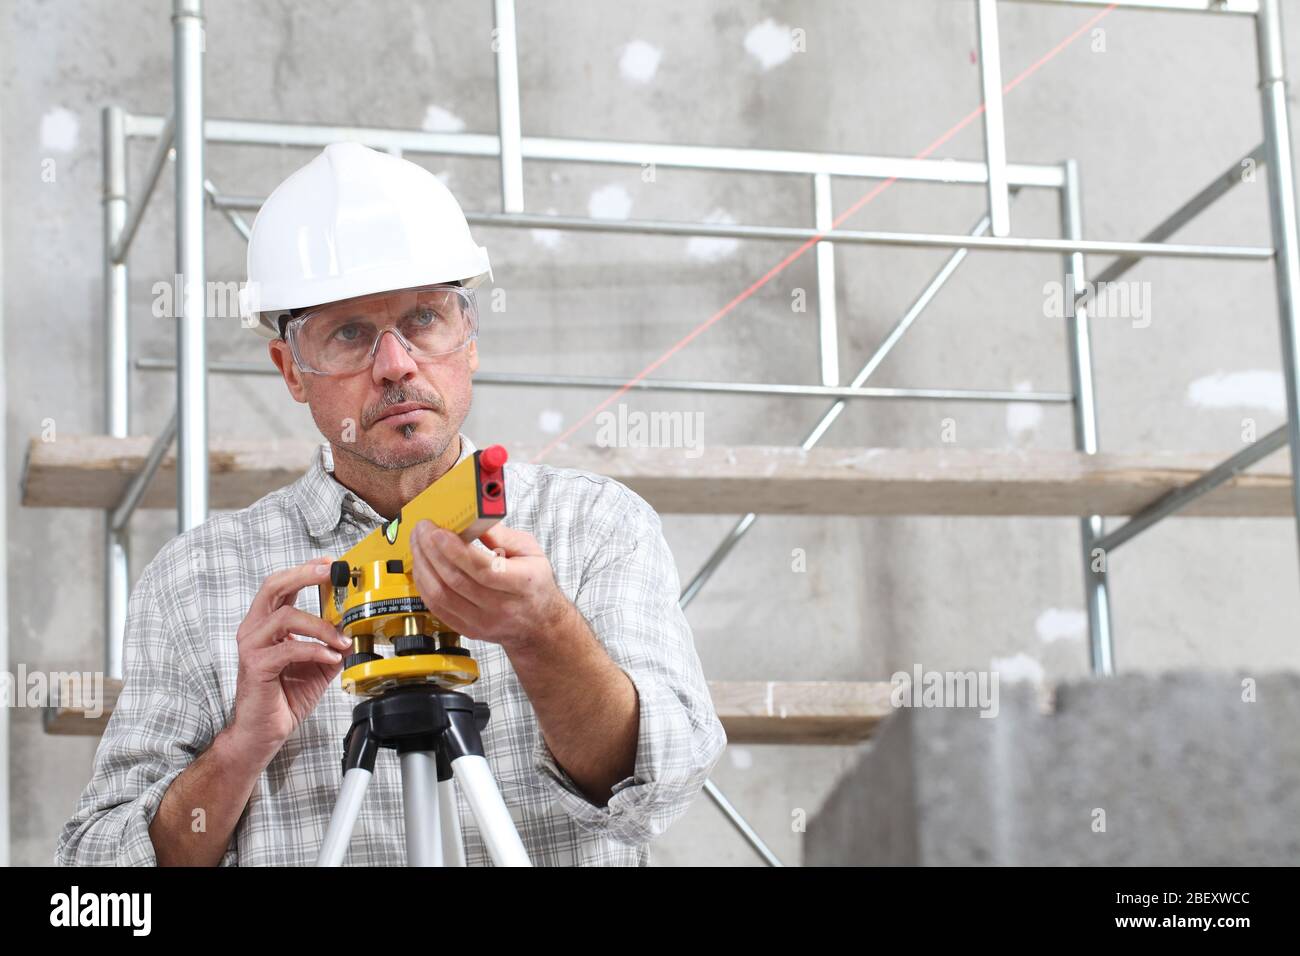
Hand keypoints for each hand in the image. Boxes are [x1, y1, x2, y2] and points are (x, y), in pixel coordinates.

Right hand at [229, 557, 353, 766]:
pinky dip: (314, 649)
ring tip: (341, 639)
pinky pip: (288, 648)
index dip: (306, 570)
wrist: (264, 732)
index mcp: (268, 624)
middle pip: (273, 586)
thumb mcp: (319, 665)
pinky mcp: (255, 666)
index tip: (331, 564)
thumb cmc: (284, 697)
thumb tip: (356, 628)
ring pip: (285, 616)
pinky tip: (330, 656)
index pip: (283, 585)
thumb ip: (334, 643)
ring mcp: (252, 646)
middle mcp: (255, 629)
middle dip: (305, 575)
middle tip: (332, 573)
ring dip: (321, 626)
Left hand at [409, 520, 572, 648]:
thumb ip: (501, 535)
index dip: (455, 550)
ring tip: (418, 544)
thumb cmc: (534, 583)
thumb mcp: (530, 551)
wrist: (539, 624)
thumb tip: (472, 518)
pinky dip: (424, 585)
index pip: (483, 569)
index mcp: (522, 583)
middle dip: (432, 551)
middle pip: (456, 581)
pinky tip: (421, 566)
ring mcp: (483, 622)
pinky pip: (436, 608)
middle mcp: (502, 607)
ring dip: (423, 566)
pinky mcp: (468, 630)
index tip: (438, 532)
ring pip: (441, 596)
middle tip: (422, 529)